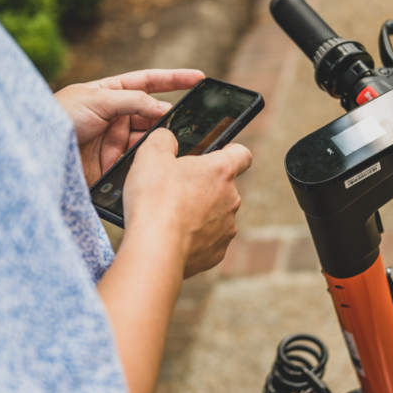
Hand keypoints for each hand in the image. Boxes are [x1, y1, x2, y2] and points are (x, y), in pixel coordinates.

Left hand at [54, 69, 204, 185]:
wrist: (34, 153)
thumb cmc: (58, 117)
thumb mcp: (96, 99)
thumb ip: (132, 101)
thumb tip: (163, 108)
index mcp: (110, 93)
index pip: (149, 82)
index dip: (174, 79)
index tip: (199, 78)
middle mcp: (115, 117)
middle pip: (153, 115)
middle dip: (172, 117)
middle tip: (194, 122)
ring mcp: (115, 142)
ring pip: (149, 141)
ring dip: (162, 143)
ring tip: (178, 146)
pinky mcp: (113, 167)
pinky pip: (139, 163)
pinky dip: (151, 164)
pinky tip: (161, 164)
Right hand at [122, 129, 252, 277]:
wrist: (155, 250)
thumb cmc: (155, 201)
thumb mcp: (151, 155)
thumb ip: (164, 139)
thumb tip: (167, 139)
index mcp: (222, 171)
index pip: (242, 154)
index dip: (229, 151)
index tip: (213, 155)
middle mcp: (232, 199)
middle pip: (222, 187)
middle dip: (202, 186)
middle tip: (174, 189)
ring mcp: (226, 229)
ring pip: (215, 215)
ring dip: (198, 213)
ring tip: (169, 215)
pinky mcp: (216, 253)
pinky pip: (207, 240)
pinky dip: (193, 238)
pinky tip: (172, 236)